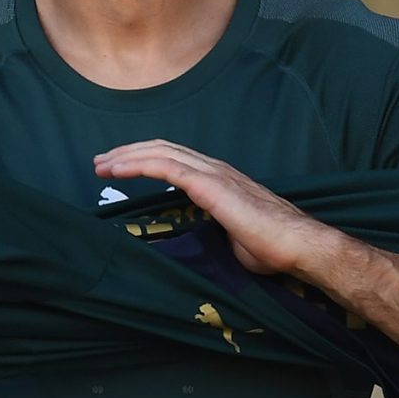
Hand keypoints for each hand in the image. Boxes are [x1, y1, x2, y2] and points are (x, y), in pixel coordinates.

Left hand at [93, 141, 342, 277]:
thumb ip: (212, 229)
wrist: (297, 246)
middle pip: (163, 149)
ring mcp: (214, 174)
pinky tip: (117, 170)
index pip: (176, 159)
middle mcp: (215, 169)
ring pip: (161, 153)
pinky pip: (167, 168)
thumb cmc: (272, 248)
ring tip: (101, 165)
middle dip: (128, 154)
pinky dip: (138, 165)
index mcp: (220, 179)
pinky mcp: (211, 185)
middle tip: (101, 164)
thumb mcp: (233, 237)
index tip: (119, 170)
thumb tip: (199, 241)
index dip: (146, 159)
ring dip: (126, 157)